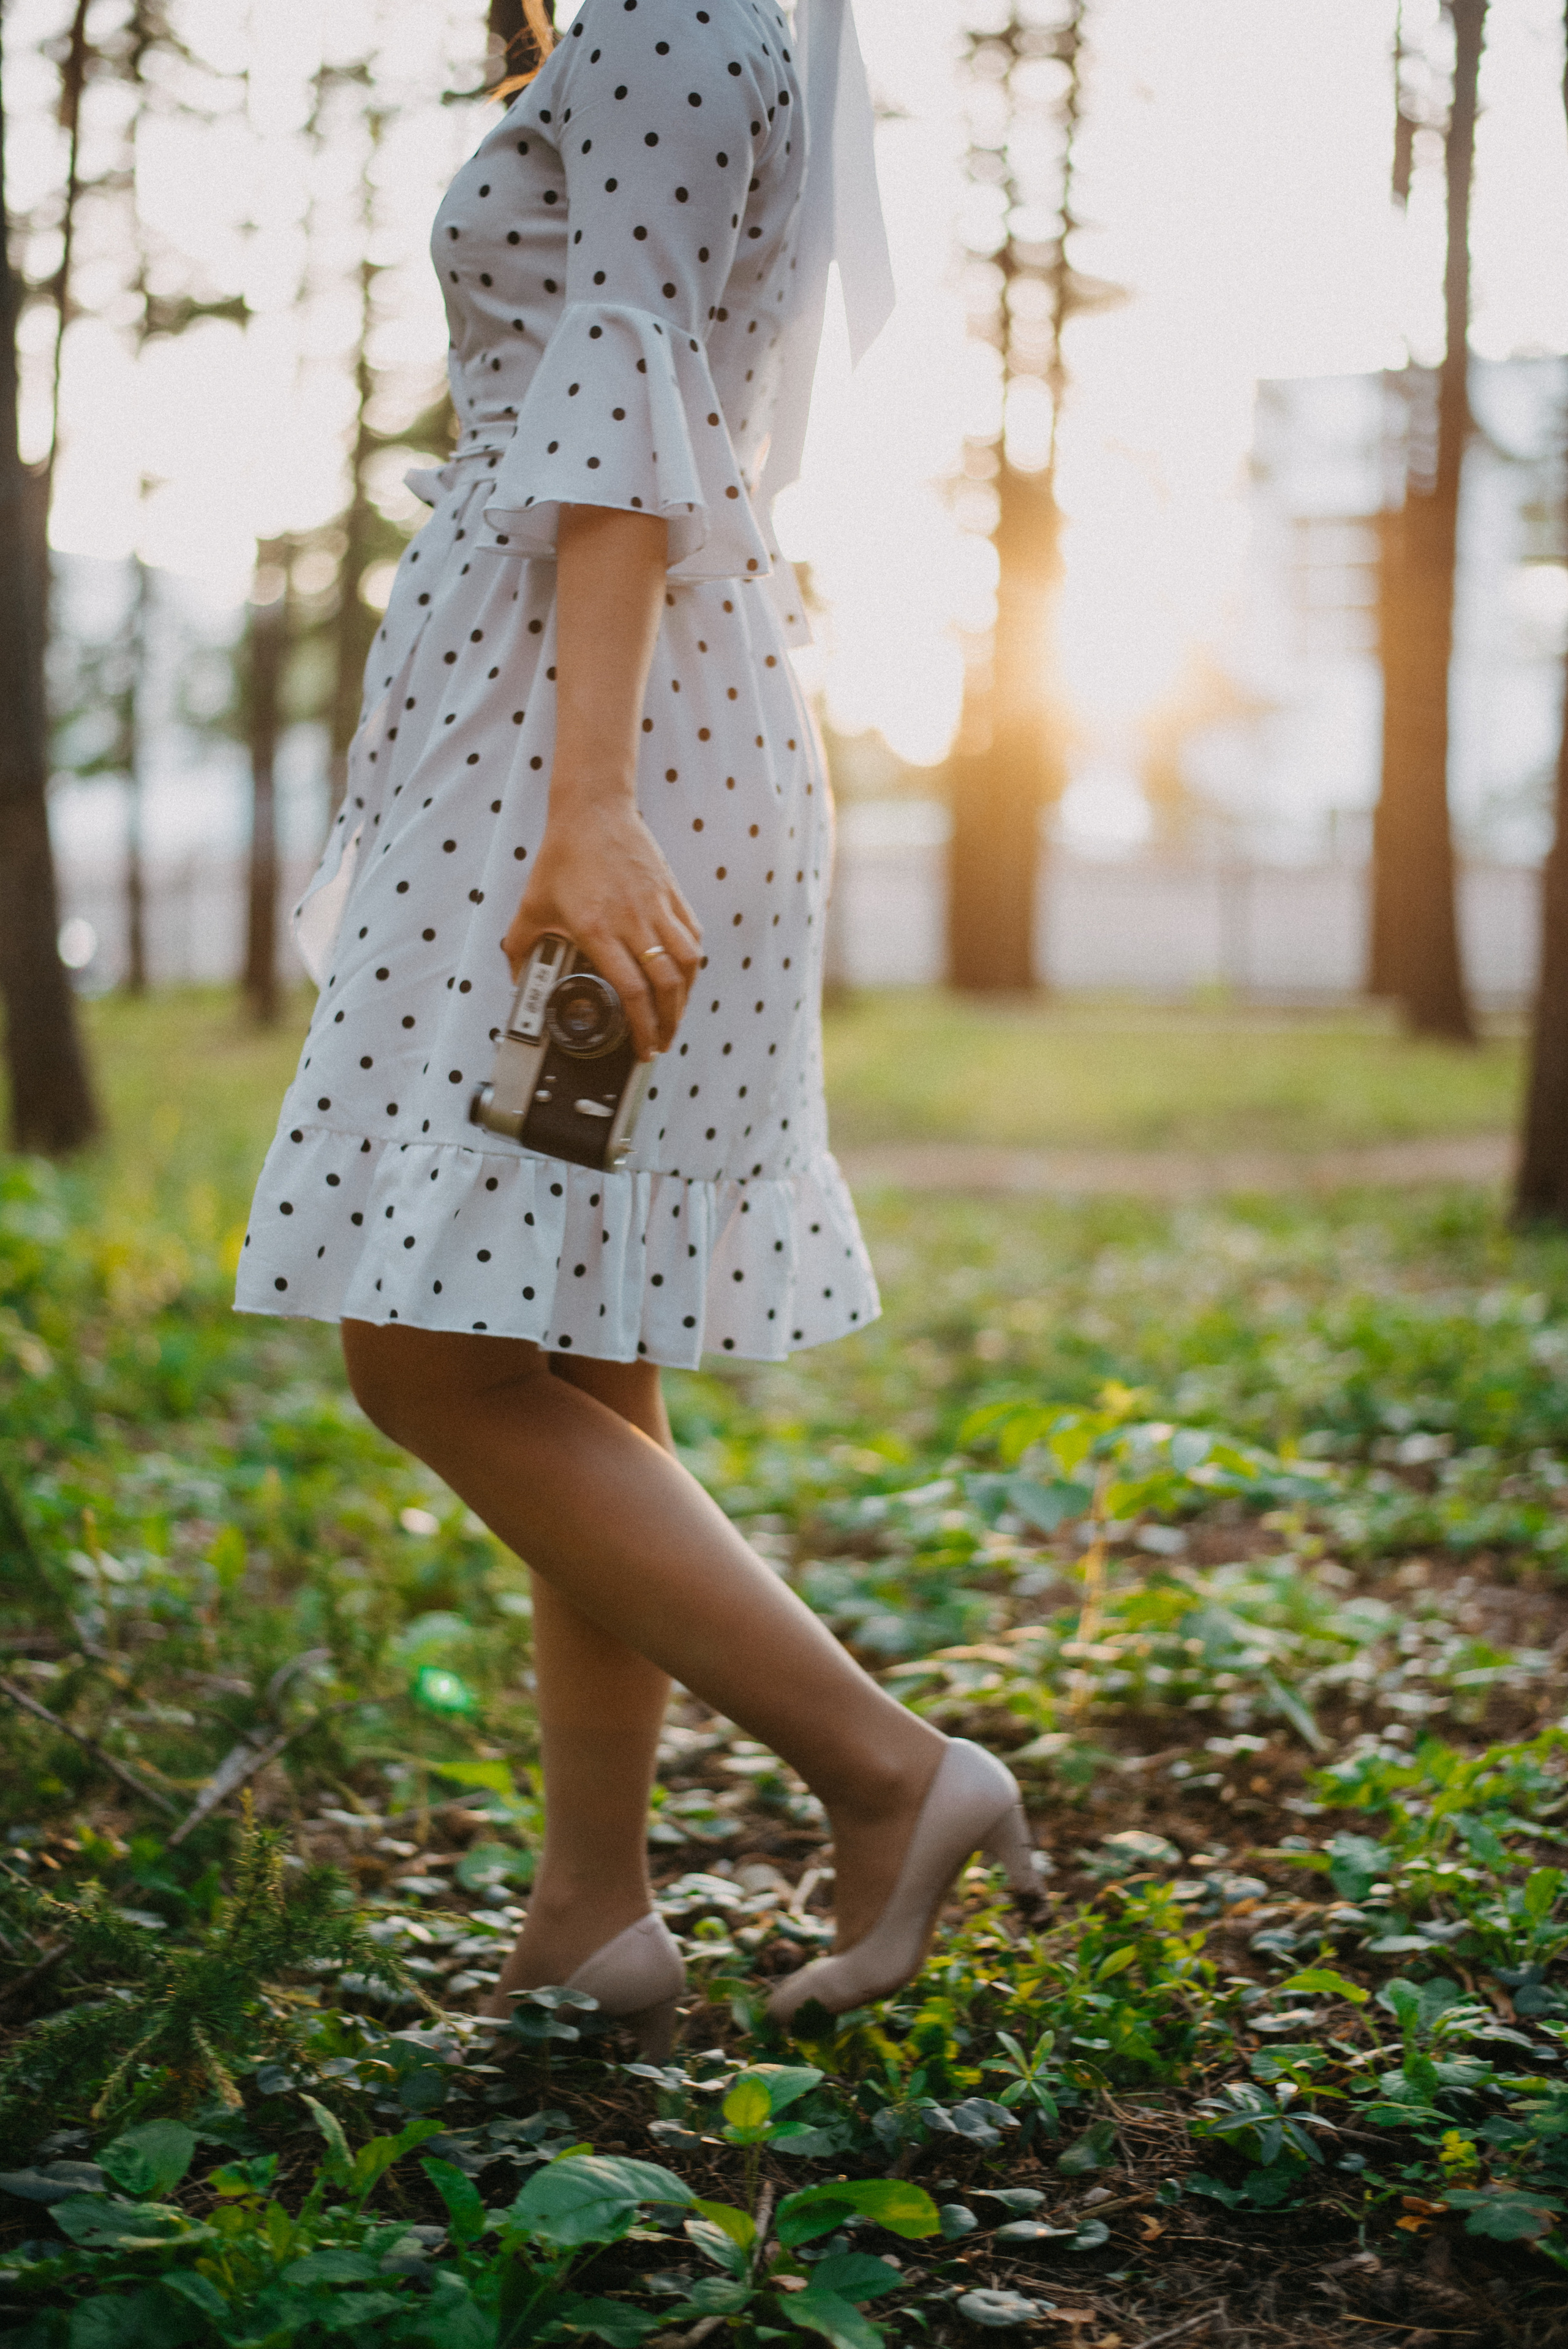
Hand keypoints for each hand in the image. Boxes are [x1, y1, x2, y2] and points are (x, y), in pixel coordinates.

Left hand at [502, 797, 701, 1056]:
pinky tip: (685, 977)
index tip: (642, 1045)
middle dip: (667, 1022)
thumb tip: (517, 976)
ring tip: (675, 1016)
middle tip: (661, 1042)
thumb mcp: (531, 905)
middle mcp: (633, 920)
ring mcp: (657, 906)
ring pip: (687, 962)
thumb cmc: (563, 855)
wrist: (593, 810)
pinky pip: (692, 935)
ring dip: (685, 997)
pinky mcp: (671, 893)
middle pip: (666, 985)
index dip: (641, 1026)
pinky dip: (693, 963)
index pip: (631, 990)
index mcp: (598, 928)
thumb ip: (520, 945)